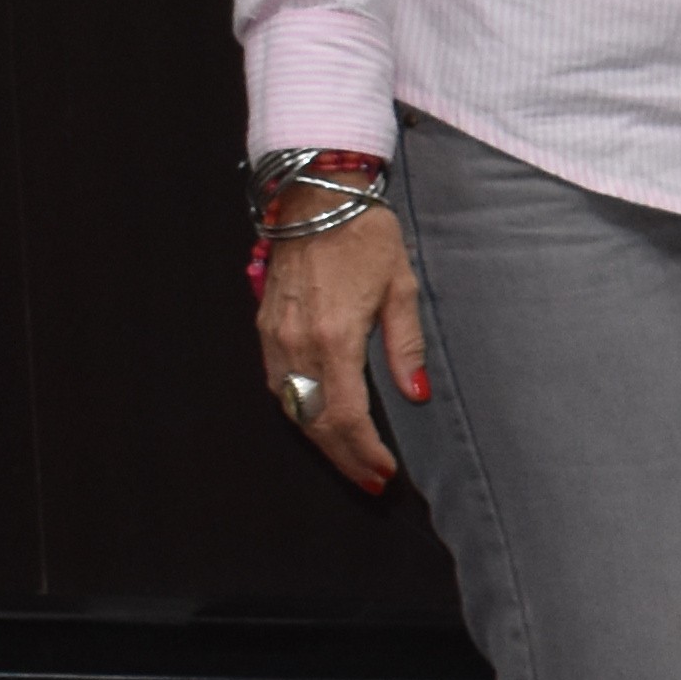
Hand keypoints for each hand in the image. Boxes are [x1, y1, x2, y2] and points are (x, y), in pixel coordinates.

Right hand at [259, 207, 429, 493]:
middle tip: (371, 480)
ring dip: (319, 440)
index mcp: (334, 337)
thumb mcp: (401, 288)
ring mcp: (274, 336)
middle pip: (313, 422)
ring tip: (351, 460)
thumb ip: (406, 347)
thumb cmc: (366, 237)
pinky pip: (278, 384)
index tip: (385, 472)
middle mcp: (296, 343)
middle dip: (344, 457)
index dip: (364, 451)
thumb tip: (416, 395)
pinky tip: (321, 422)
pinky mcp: (264, 326)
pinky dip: (299, 411)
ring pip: (290, 408)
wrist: (317, 199)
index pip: (344, 415)